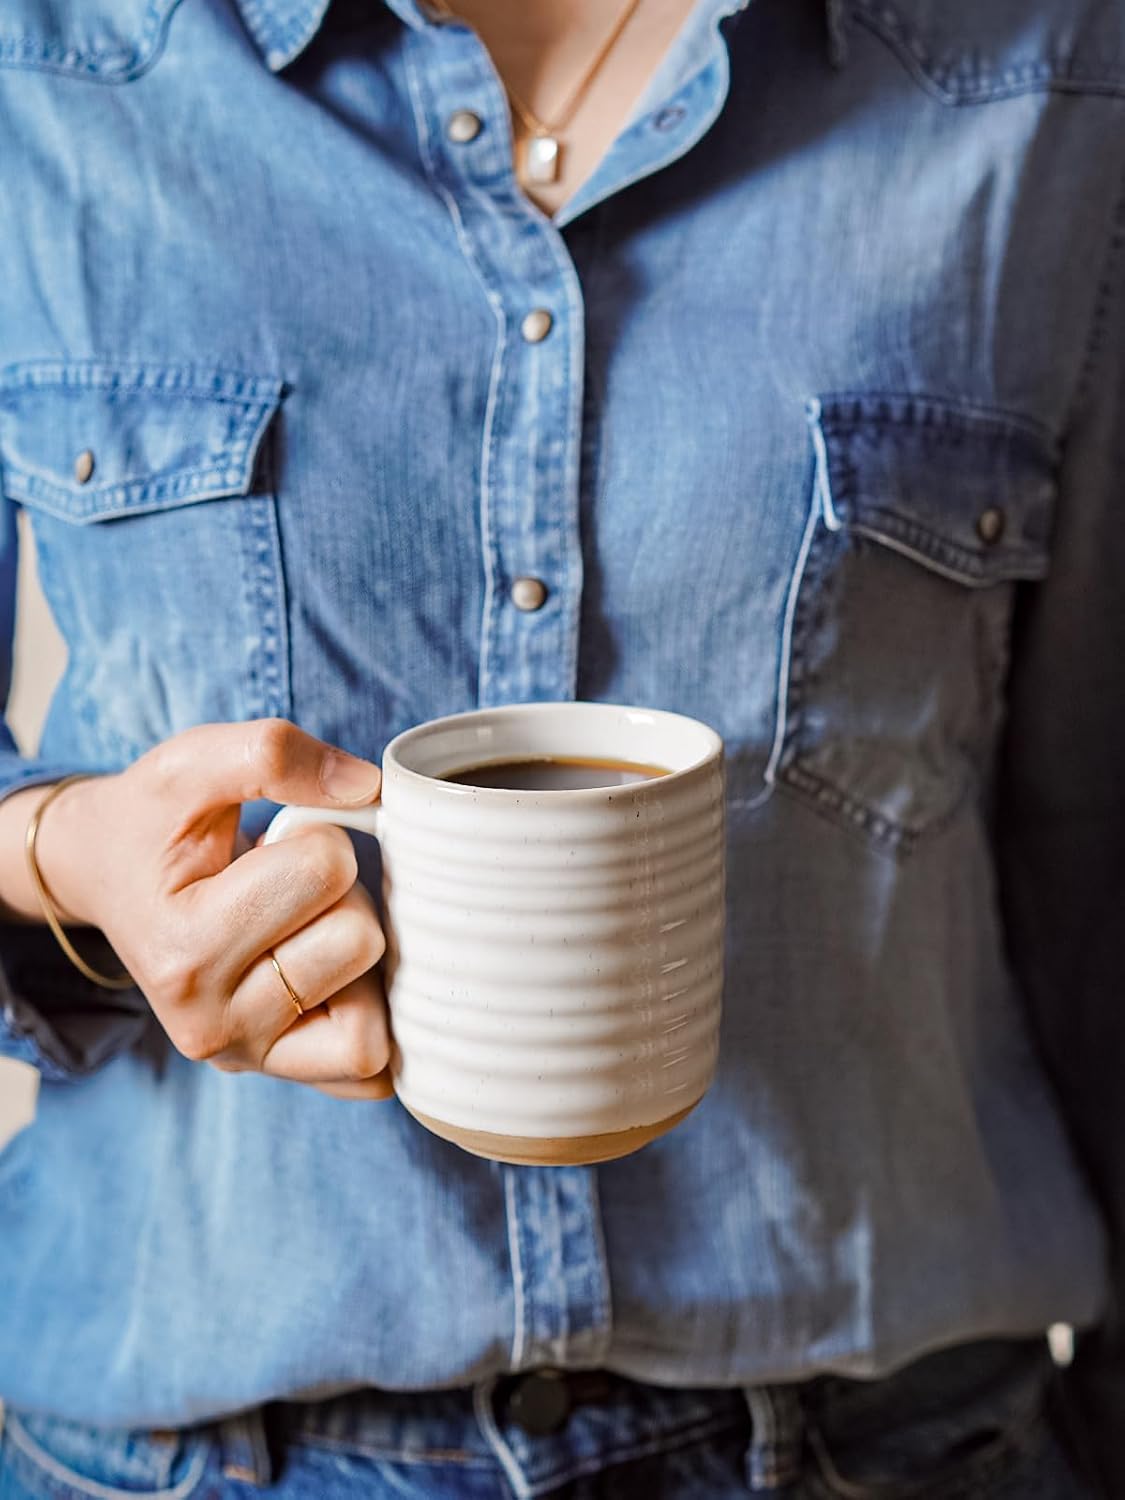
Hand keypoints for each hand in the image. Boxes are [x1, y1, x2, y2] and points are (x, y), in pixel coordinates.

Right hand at [24, 720, 392, 1098]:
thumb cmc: (152, 821)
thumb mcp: (189, 764)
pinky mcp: (276, 1073)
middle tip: (286, 885)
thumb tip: (368, 788)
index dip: (316, 833)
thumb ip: (272, 752)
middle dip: (341, 892)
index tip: (268, 842)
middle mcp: (208, 1024)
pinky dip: (373, 1018)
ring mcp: (243, 1057)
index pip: (325, 868)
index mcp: (184, 948)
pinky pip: (368, 1071)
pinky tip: (339, 977)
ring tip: (304, 926)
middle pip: (360, 937)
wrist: (105, 875)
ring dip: (358, 952)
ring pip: (377, 1010)